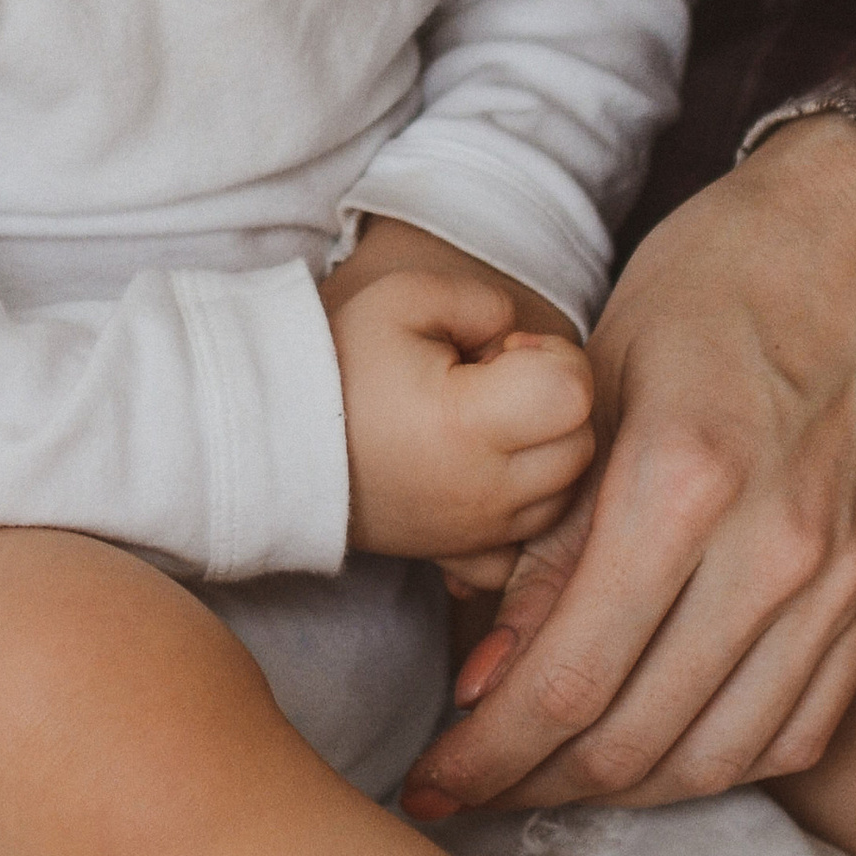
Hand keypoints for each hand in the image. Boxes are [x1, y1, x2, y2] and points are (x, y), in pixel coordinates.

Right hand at [330, 261, 594, 563]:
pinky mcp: (461, 556)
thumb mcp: (403, 299)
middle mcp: (483, 489)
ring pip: (565, 495)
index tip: (505, 353)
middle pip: (581, 444)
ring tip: (484, 428)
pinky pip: (527, 549)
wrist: (274, 439)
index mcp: (469, 423)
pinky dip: (522, 517)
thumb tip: (518, 337)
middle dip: (555, 404)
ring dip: (545, 455)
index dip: (554, 358)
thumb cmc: (338, 363)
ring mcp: (475, 531)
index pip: (574, 392)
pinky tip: (486, 480)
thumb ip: (482, 303)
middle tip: (494, 385)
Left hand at [400, 116, 855, 817]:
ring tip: (551, 775)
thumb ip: (547, 544)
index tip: (435, 777)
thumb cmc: (713, 283)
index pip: (568, 676)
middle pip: (637, 735)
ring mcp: (840, 579)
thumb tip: (487, 682)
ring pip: (718, 756)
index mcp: (682, 481)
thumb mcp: (596, 386)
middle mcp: (773, 548)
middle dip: (535, 781)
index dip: (488, 751)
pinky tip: (658, 750)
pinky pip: (798, 730)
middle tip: (471, 785)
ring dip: (621, 787)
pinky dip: (719, 762)